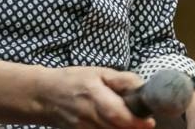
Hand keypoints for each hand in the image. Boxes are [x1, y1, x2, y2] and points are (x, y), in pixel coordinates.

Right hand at [37, 66, 156, 128]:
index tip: (149, 121)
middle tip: (144, 122)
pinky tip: (116, 126)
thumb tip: (144, 88)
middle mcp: (90, 115)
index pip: (118, 114)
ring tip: (130, 123)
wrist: (44, 96)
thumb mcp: (97, 72)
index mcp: (94, 95)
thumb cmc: (73, 80)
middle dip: (135, 128)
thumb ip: (122, 80)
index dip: (137, 121)